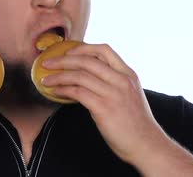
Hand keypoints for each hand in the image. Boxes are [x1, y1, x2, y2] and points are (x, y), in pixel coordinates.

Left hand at [41, 43, 164, 165]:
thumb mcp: (130, 94)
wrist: (146, 144)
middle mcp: (121, 80)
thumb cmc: (136, 123)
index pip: (104, 50)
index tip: (67, 52)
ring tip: (46, 79)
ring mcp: (113, 93)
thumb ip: (114, 82)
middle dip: (63, 60)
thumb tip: (89, 77)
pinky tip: (55, 92)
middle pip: (87, 60)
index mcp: (128, 74)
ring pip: (79, 75)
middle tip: (47, 63)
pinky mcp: (104, 108)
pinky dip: (63, 90)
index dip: (82, 48)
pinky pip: (78, 92)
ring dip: (58, 76)